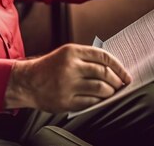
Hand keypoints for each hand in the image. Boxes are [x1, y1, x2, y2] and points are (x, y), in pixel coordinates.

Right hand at [4, 44, 130, 112]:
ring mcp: (68, 85)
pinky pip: (91, 102)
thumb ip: (86, 58)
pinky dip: (99, 102)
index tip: (125, 74)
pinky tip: (100, 100)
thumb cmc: (49, 68)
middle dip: (116, 81)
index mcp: (72, 51)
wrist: (27, 82)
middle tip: (120, 85)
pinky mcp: (66, 101)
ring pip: (100, 89)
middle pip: (103, 73)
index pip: (103, 56)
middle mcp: (70, 66)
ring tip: (111, 92)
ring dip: (110, 92)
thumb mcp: (65, 55)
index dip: (118, 66)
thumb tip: (113, 69)